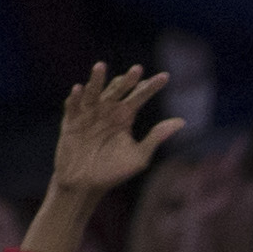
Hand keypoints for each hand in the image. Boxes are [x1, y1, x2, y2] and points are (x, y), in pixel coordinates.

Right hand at [52, 65, 182, 199]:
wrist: (85, 185)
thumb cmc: (113, 172)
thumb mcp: (139, 156)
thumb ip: (156, 137)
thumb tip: (182, 121)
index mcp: (124, 118)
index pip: (139, 97)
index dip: (150, 87)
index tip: (165, 77)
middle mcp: (107, 112)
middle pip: (118, 91)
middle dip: (128, 81)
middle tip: (138, 69)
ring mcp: (88, 116)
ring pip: (93, 93)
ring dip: (97, 81)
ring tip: (101, 66)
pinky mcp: (70, 123)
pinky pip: (73, 108)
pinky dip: (75, 98)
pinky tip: (79, 89)